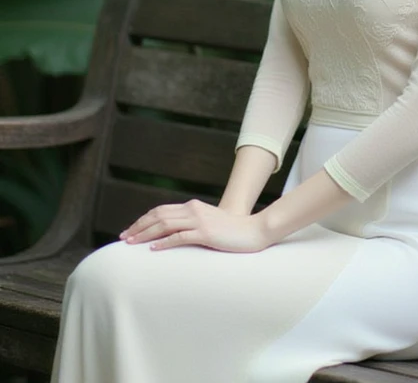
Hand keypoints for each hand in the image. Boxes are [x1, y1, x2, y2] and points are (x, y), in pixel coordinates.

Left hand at [119, 199, 270, 252]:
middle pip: (159, 215)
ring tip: (133, 244)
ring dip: (146, 234)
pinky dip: (164, 242)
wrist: (253, 232)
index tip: (131, 231)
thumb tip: (172, 236)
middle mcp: (193, 210)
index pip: (161, 211)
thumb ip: (192, 225)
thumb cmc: (230, 232)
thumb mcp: (208, 224)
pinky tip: (153, 250)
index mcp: (193, 207)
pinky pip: (180, 237)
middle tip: (124, 238)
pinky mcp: (205, 233)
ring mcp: (199, 221)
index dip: (143, 220)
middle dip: (139, 226)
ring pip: (165, 224)